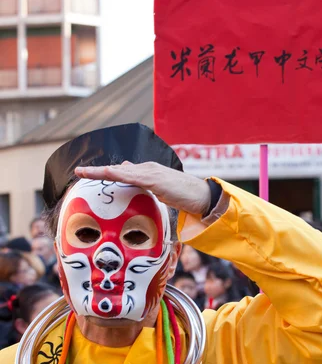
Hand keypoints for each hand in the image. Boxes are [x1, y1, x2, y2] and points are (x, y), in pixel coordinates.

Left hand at [75, 161, 211, 215]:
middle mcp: (147, 168)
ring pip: (119, 171)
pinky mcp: (154, 179)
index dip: (104, 173)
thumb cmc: (183, 195)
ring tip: (83, 172)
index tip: (87, 174)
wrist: (201, 195)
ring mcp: (150, 172)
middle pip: (117, 170)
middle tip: (78, 172)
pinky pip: (131, 177)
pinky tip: (105, 174)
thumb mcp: (161, 190)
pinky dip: (116, 175)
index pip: (122, 172)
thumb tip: (133, 179)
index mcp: (148, 171)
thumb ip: (148, 186)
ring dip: (100, 172)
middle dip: (97, 171)